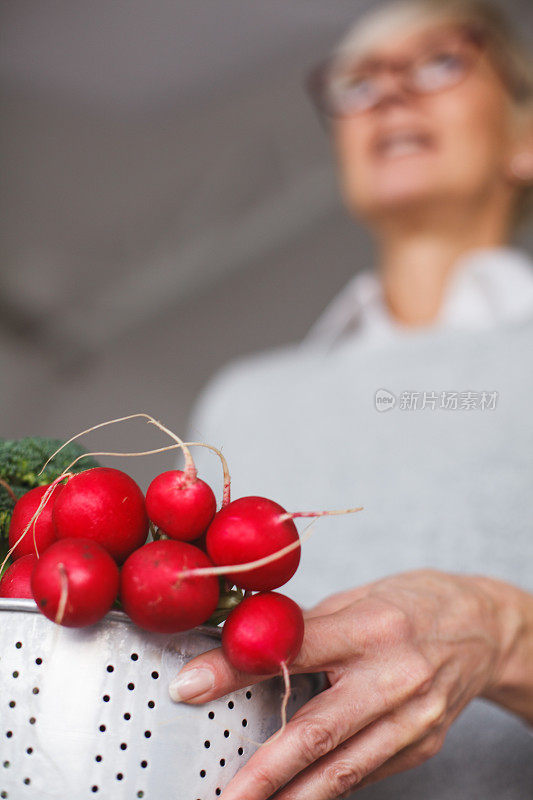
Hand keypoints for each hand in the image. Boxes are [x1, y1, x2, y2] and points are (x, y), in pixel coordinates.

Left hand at [169, 569, 511, 799]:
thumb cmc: (411, 605)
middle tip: (224, 796)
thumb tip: (240, 647)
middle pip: (319, 731)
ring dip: (293, 798)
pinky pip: (366, 772)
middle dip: (263, 772)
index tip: (189, 687)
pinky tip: (298, 793)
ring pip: (345, 770)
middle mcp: (396, 675)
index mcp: (372, 626)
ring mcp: (415, 717)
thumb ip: (304, 628)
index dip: (234, 669)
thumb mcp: (355, 599)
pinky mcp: (423, 744)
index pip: (291, 650)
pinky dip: (329, 786)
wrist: (482, 628)